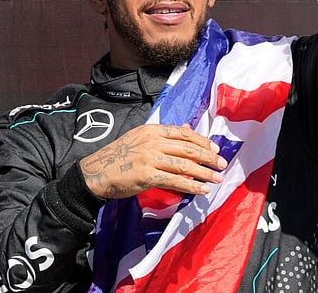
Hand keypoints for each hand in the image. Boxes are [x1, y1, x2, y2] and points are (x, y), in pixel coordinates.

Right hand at [79, 124, 226, 198]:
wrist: (96, 173)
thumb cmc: (118, 156)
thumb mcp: (140, 138)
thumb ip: (164, 134)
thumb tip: (187, 128)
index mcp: (152, 130)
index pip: (184, 134)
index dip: (203, 141)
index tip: (215, 148)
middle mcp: (153, 141)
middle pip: (188, 148)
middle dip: (209, 157)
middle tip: (222, 163)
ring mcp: (150, 158)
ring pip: (185, 165)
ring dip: (205, 172)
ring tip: (217, 178)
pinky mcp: (147, 176)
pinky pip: (175, 181)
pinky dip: (192, 186)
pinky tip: (202, 190)